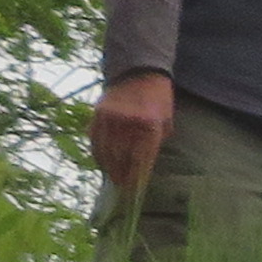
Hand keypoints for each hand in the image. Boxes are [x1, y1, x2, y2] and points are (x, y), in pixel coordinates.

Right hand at [90, 73, 173, 198]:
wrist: (139, 70)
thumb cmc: (158, 98)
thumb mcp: (166, 120)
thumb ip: (156, 143)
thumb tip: (143, 168)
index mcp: (149, 125)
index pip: (141, 160)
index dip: (136, 178)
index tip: (134, 191)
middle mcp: (128, 122)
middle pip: (121, 159)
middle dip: (122, 176)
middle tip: (123, 189)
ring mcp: (110, 118)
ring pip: (105, 152)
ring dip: (108, 168)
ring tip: (113, 179)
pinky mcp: (98, 113)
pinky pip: (95, 140)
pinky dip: (98, 153)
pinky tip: (103, 162)